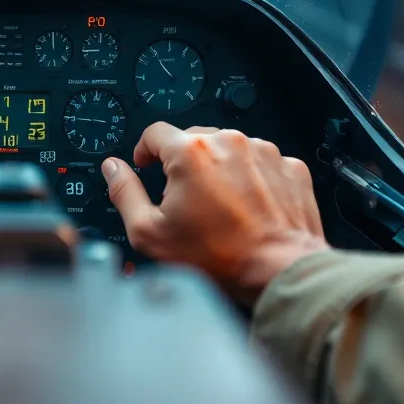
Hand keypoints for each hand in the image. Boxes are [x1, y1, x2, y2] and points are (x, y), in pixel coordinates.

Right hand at [102, 123, 328, 303]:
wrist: (278, 271)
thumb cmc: (218, 257)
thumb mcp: (150, 232)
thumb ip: (124, 192)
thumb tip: (114, 169)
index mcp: (190, 152)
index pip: (154, 133)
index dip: (145, 149)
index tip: (146, 163)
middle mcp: (229, 142)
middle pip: (193, 140)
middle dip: (184, 164)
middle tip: (185, 199)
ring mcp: (263, 152)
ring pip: (229, 150)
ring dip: (220, 170)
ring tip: (221, 208)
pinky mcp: (289, 166)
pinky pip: (261, 163)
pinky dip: (252, 179)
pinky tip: (248, 208)